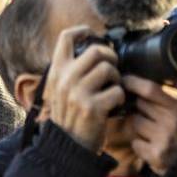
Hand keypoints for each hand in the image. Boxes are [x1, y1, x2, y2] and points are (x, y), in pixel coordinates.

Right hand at [46, 26, 124, 152]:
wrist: (66, 146)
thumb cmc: (69, 116)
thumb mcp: (60, 90)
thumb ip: (70, 72)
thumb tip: (93, 51)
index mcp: (56, 72)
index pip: (66, 38)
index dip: (82, 30)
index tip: (93, 35)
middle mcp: (65, 79)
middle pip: (96, 50)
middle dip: (111, 57)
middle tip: (113, 69)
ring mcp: (78, 93)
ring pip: (109, 69)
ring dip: (117, 78)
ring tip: (113, 89)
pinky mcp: (93, 107)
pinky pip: (117, 91)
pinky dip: (120, 98)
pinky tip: (114, 105)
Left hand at [123, 76, 176, 174]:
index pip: (150, 89)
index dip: (134, 82)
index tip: (125, 79)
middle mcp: (172, 121)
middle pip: (139, 105)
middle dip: (140, 107)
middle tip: (150, 113)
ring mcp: (163, 138)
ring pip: (135, 122)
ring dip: (140, 125)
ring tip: (154, 130)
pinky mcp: (156, 155)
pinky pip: (135, 143)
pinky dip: (140, 145)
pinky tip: (152, 145)